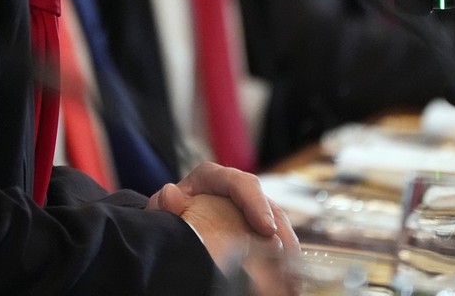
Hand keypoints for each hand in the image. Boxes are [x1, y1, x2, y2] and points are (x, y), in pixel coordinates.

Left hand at [145, 162, 297, 274]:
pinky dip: (284, 256)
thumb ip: (164, 203)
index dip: (256, 203)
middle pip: (267, 204)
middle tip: (284, 255)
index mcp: (212, 177)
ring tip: (292, 273)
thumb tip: (170, 194)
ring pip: (278, 222)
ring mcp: (250, 206)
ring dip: (287, 246)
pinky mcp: (258, 225)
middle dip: (279, 230)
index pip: (240, 183)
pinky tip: (289, 277)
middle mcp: (237, 189)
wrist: (175, 218)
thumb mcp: (163, 207)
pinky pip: (278, 238)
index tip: (265, 228)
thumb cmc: (170, 210)